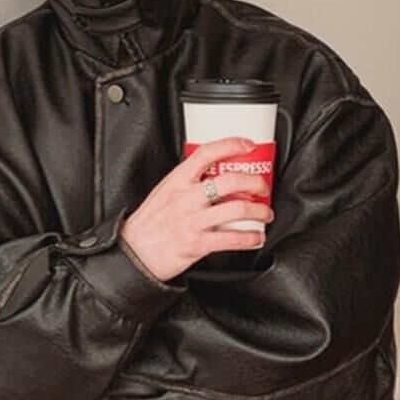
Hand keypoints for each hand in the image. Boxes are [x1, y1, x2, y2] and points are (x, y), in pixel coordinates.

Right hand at [119, 137, 274, 282]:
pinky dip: (251, 238)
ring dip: (259, 211)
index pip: (207, 153)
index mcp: (177, 181)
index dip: (231, 145)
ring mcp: (193, 221)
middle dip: (255, 183)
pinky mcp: (198, 244)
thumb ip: (186, 184)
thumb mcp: (163, 193)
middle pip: (231, 181)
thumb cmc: (148, 225)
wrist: (134, 254)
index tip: (247, 145)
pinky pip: (233, 239)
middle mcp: (187, 198)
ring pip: (237, 209)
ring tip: (264, 214)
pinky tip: (256, 238)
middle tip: (262, 187)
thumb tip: (211, 178)